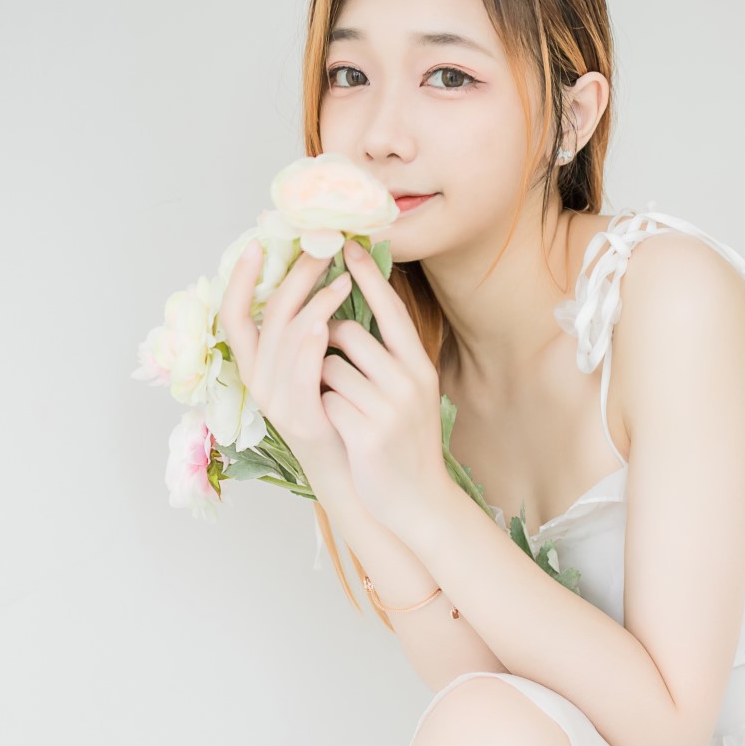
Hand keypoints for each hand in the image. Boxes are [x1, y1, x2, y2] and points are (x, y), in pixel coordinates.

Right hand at [217, 240, 354, 491]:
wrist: (350, 467)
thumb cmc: (336, 411)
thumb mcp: (314, 367)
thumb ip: (305, 330)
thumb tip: (315, 276)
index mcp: (255, 364)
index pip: (232, 313)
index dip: (238, 278)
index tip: (257, 243)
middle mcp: (256, 379)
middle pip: (269, 314)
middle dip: (296, 275)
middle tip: (324, 247)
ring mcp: (273, 399)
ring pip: (288, 335)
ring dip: (316, 301)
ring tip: (343, 279)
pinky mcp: (297, 416)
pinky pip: (300, 370)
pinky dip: (312, 342)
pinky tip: (330, 321)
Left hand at [319, 240, 448, 541]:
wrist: (418, 500)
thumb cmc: (404, 443)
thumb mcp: (410, 394)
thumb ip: (387, 359)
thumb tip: (345, 321)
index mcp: (420, 366)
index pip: (390, 309)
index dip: (368, 276)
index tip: (347, 245)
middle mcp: (409, 381)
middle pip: (347, 334)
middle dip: (327, 347)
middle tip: (335, 373)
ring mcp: (390, 407)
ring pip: (330, 367)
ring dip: (325, 384)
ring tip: (346, 409)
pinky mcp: (368, 433)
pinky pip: (326, 400)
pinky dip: (326, 411)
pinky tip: (345, 430)